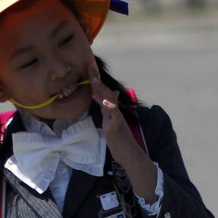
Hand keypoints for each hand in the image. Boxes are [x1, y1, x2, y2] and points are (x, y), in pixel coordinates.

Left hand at [89, 61, 156, 202]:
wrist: (128, 153)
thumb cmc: (119, 139)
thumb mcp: (113, 120)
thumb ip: (110, 108)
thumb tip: (112, 94)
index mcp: (110, 109)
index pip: (101, 91)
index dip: (95, 79)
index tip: (89, 67)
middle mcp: (113, 111)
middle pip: (104, 91)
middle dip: (96, 78)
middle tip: (90, 64)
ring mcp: (115, 118)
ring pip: (109, 100)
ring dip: (102, 89)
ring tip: (94, 78)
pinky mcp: (116, 127)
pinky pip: (113, 115)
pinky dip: (110, 107)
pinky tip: (105, 100)